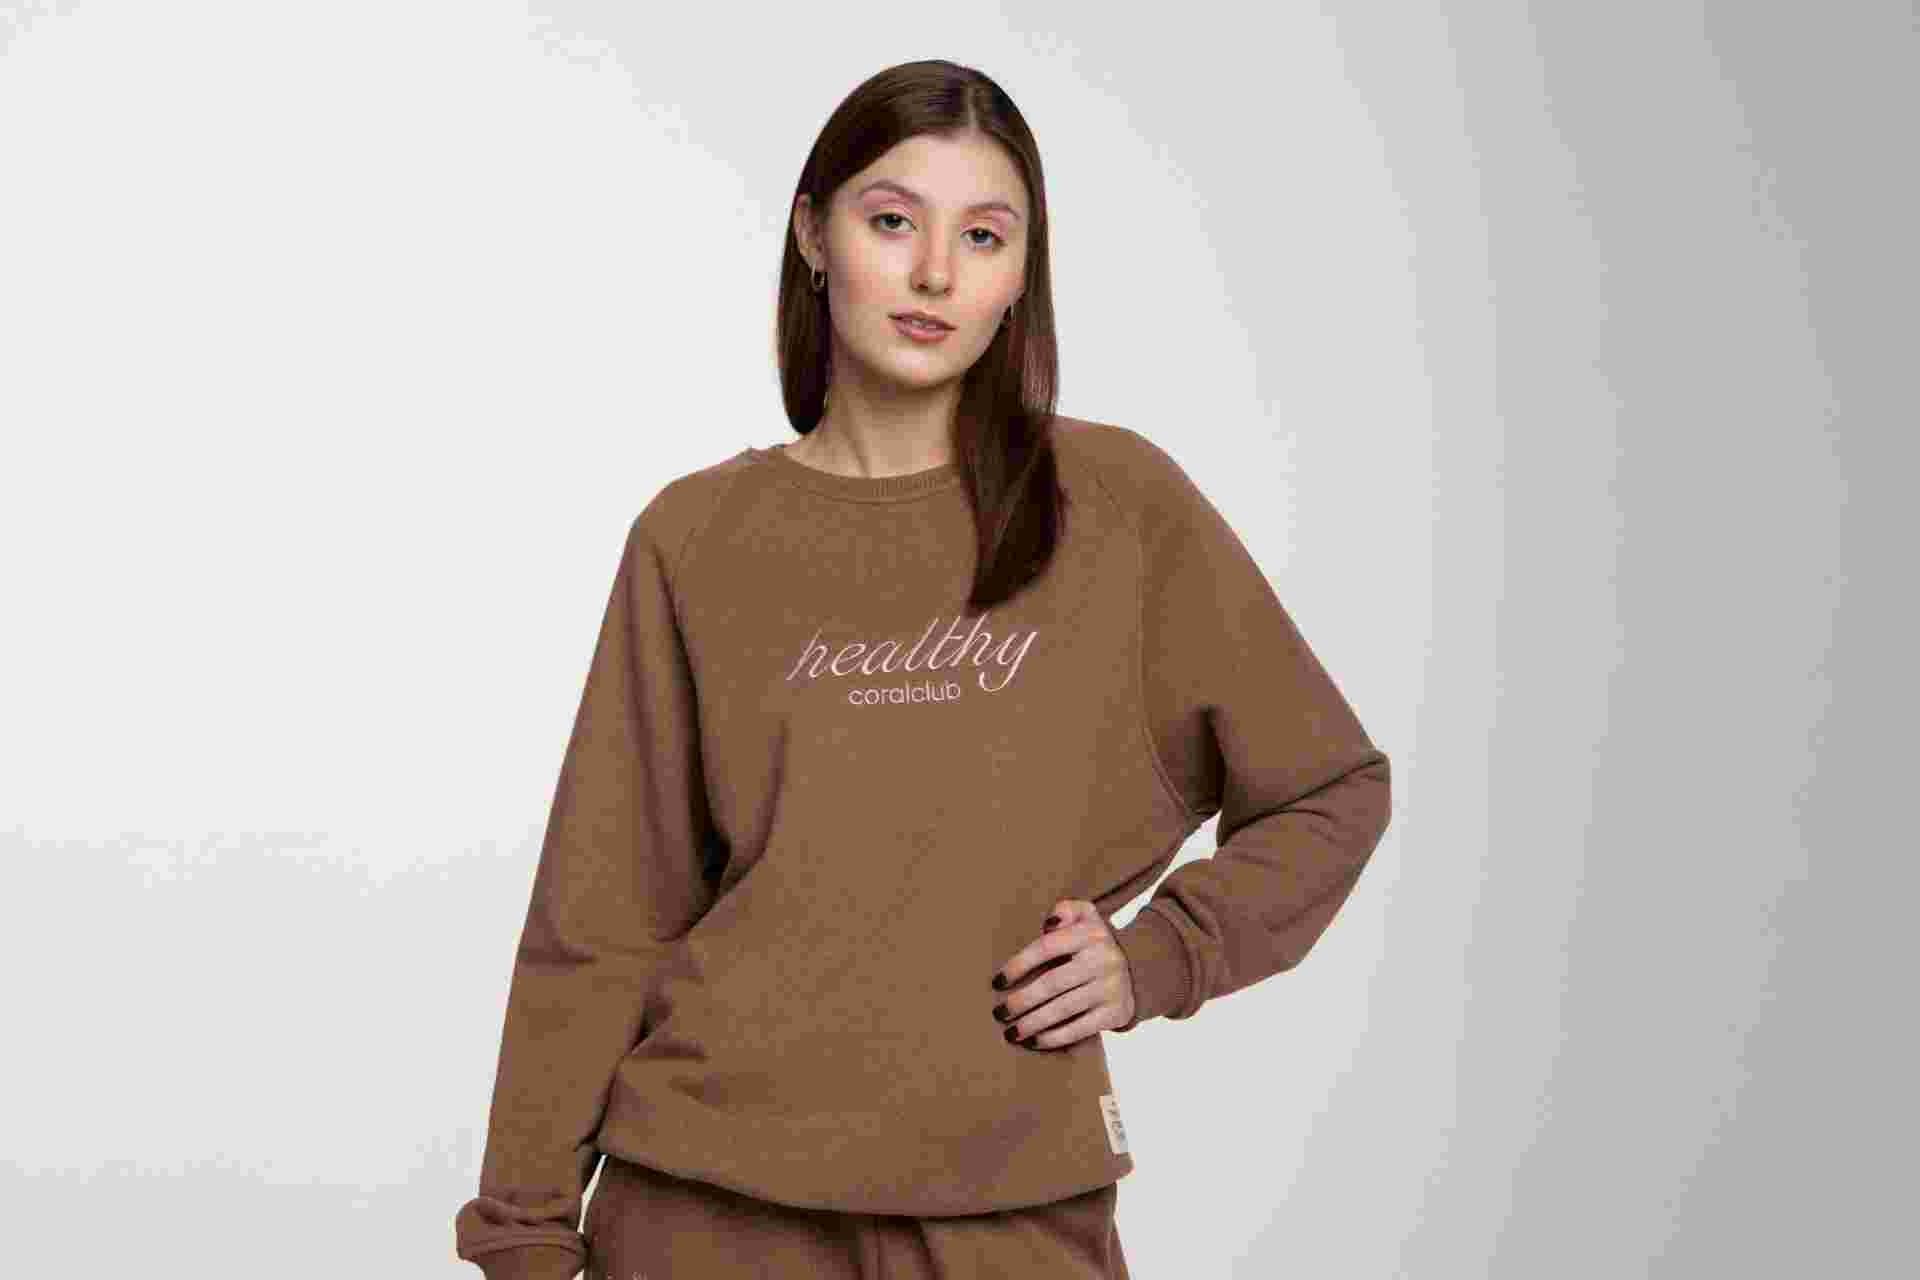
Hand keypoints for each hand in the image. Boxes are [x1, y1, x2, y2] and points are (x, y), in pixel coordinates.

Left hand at [990, 898, 1136, 1049]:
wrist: (1140, 969)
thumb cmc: (1096, 943)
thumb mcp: (1087, 916)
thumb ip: (1065, 911)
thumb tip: (1049, 924)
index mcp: (1090, 934)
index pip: (1046, 948)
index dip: (1019, 965)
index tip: (998, 982)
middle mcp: (1102, 960)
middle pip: (1052, 983)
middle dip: (1021, 1001)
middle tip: (999, 1013)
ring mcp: (1110, 988)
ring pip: (1063, 1009)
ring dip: (1032, 1024)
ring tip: (1011, 1033)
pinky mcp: (1115, 1013)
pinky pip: (1079, 1029)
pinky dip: (1054, 1038)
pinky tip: (1034, 1041)